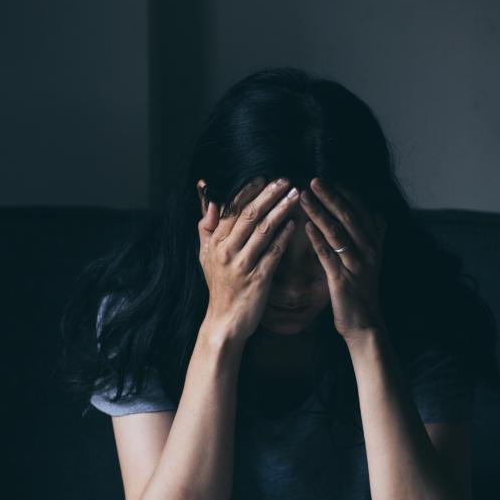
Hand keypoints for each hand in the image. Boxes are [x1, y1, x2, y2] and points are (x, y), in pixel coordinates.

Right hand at [196, 175, 301, 344]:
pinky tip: (294, 225)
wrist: (224, 322)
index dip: (248, 191)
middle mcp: (226, 251)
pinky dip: (284, 237)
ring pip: (262, 230)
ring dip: (280, 210)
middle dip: (268, 195)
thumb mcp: (205, 256)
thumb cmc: (219, 287)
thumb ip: (207, 228)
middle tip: (285, 181)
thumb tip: (211, 201)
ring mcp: (242, 265)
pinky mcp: (258, 279)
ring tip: (295, 196)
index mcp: (215, 242)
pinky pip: (273, 253)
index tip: (264, 177)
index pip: (231, 209)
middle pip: (248, 215)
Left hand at [300, 177, 387, 344]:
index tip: (329, 179)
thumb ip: (374, 238)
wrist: (365, 325)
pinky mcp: (342, 279)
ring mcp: (356, 265)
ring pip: (337, 232)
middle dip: (331, 196)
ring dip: (319, 212)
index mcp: (374, 244)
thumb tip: (379, 216)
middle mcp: (368, 251)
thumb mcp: (373, 262)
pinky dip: (317, 239)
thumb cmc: (363, 292)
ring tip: (304, 197)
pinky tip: (305, 227)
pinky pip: (328, 255)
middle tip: (314, 180)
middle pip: (349, 216)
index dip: (346, 194)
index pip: (361, 211)